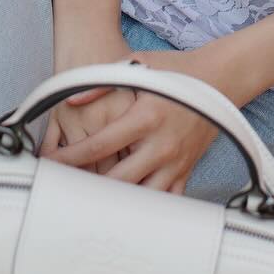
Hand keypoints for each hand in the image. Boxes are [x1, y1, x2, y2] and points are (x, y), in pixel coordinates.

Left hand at [45, 48, 219, 194]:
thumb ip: (101, 82)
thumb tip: (71, 99)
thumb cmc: (177, 70)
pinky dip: (145, 207)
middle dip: (88, 186)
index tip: (52, 164)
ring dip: (115, 201)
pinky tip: (126, 208)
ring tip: (91, 202)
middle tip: (65, 189)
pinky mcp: (186, 170)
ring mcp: (175, 162)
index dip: (71, 157)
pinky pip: (165, 200)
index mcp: (145, 117)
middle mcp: (161, 144)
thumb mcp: (137, 65)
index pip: (100, 145)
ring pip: (140, 196)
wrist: (221, 78)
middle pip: (117, 180)